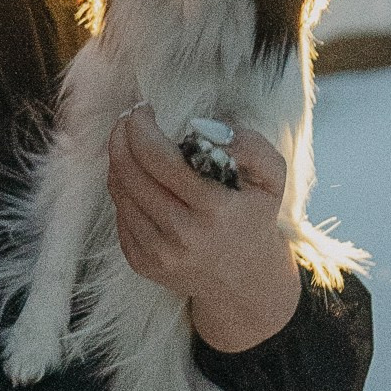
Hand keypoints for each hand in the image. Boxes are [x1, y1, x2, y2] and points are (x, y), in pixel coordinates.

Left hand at [106, 106, 302, 352]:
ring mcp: (158, 254)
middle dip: (122, 137)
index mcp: (214, 210)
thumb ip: (251, 146)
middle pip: (131, 173)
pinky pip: (120, 215)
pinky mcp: (142, 263)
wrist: (244, 281)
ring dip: (118, 160)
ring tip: (129, 143)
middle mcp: (182, 235)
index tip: (142, 110)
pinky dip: (123, 190)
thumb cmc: (254, 218)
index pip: (159, 158)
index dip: (141, 127)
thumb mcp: (272, 179)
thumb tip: (206, 128)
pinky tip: (138, 180)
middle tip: (128, 119)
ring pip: (120, 192)